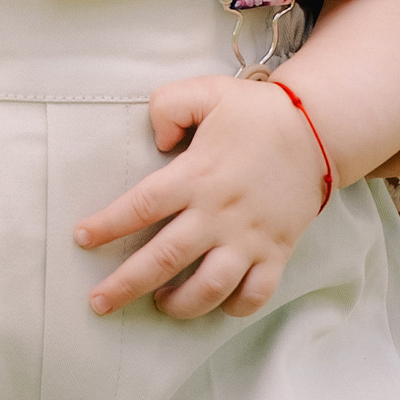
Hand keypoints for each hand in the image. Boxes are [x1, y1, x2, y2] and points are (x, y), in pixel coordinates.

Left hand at [72, 76, 326, 320]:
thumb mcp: (207, 91)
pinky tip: (214, 304)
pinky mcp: (276, 252)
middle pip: (165, 258)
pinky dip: (233, 307)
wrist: (317, 130)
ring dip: (179, 305)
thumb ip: (169, 105)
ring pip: (209, 287)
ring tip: (159, 304)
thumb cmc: (255, 113)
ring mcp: (249, 238)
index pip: (141, 205)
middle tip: (98, 302)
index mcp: (196, 175)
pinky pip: (254, 294)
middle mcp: (219, 213)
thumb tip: (155, 140)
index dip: (108, 225)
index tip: (81, 239)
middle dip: (126, 285)